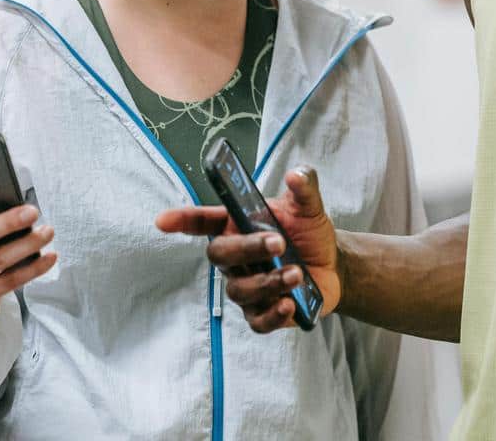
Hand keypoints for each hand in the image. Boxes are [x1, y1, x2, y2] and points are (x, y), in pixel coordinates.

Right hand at [155, 167, 340, 332]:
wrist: (332, 265)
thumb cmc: (309, 233)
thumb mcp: (309, 207)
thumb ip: (304, 188)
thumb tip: (296, 175)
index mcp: (239, 226)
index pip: (204, 221)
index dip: (182, 221)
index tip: (163, 221)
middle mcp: (237, 258)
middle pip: (220, 255)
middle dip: (247, 249)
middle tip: (278, 243)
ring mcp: (247, 286)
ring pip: (239, 290)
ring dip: (268, 282)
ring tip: (297, 273)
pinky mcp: (263, 312)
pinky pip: (257, 321)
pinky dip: (272, 315)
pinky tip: (289, 303)